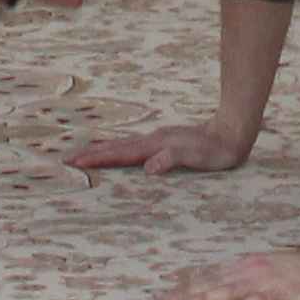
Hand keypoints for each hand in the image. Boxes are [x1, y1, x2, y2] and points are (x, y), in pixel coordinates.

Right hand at [65, 122, 250, 176]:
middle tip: (67, 158)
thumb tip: (147, 168)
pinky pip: (133, 147)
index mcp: (155, 146)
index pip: (120, 153)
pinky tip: (117, 154)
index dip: (97, 158)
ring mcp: (157, 140)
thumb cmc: (216, 150)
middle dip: (90, 153)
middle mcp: (152, 141)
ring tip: (84, 154)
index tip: (75, 161)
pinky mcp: (163, 143)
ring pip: (122, 145)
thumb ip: (172, 159)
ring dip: (101, 150)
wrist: (232, 131)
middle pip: (115, 146)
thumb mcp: (197, 157)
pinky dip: (117, 150)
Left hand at [166, 243, 299, 299]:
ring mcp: (263, 282)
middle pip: (210, 285)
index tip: (166, 298)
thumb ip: (247, 276)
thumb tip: (225, 287)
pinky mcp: (279, 294)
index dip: (186, 287)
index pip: (209, 277)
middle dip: (185, 296)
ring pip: (225, 293)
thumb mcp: (269, 269)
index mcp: (246, 266)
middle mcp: (249, 271)